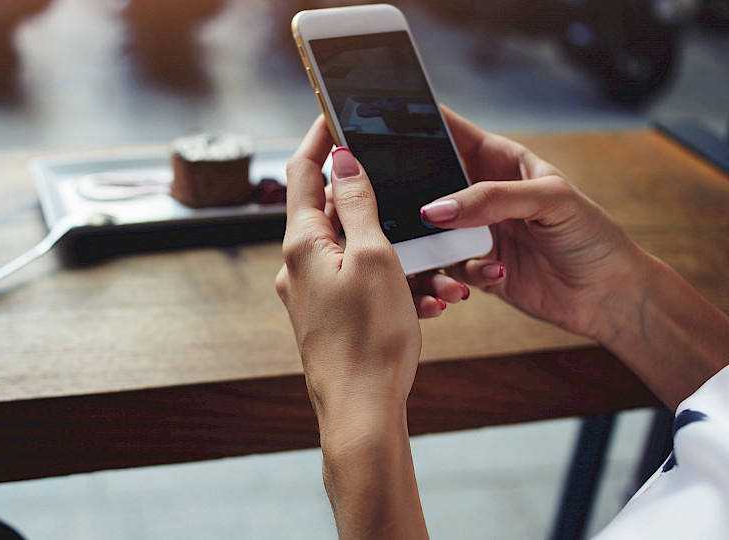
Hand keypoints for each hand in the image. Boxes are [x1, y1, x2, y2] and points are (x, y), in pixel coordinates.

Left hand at [275, 115, 429, 539]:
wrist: (361, 412)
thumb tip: (341, 159)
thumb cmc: (369, 338)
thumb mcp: (373, 257)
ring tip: (430, 262)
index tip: (337, 113)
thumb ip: (357, 204)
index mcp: (302, 243)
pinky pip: (358, 281)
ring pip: (350, 249)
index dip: (320, 138)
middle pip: (327, 207)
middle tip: (396, 176)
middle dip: (366, 192)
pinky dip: (389, 277)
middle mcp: (298, 265)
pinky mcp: (327, 316)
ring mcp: (310, 293)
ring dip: (389, 244)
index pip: (304, 172)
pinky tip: (422, 295)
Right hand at [417, 106, 643, 341]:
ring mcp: (473, 231)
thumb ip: (491, 199)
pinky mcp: (472, 268)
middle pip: (425, 184)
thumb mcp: (550, 201)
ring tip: (456, 257)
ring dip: (432, 247)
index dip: (417, 123)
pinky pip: (443, 269)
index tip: (381, 125)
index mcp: (498, 159)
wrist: (607, 295)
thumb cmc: (591, 235)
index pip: (448, 130)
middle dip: (410, 194)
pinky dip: (456, 276)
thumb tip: (436, 210)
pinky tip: (495, 275)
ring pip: (427, 231)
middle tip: (399, 204)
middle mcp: (479, 194)